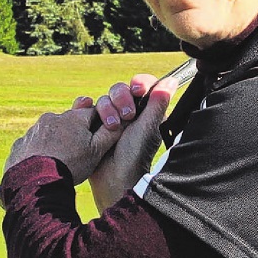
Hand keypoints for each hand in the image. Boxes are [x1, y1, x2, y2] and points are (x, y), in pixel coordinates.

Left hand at [3, 97, 120, 186]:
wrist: (36, 183)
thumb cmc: (71, 166)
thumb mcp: (97, 151)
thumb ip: (110, 134)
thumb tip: (122, 120)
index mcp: (73, 118)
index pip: (92, 113)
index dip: (100, 123)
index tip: (102, 134)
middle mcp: (52, 118)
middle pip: (69, 122)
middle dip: (75, 132)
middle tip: (80, 152)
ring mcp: (34, 131)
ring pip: (50, 133)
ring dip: (56, 142)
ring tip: (61, 162)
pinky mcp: (20, 144)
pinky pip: (33, 145)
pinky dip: (39, 152)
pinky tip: (43, 166)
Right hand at [88, 73, 175, 213]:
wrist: (112, 177)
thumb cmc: (135, 155)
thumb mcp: (148, 127)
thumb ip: (158, 103)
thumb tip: (172, 80)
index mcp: (145, 111)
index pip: (142, 86)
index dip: (139, 84)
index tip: (138, 90)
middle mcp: (127, 112)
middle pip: (120, 89)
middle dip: (122, 98)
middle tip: (127, 115)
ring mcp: (109, 118)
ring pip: (104, 98)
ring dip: (106, 109)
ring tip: (111, 127)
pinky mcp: (92, 124)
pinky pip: (85, 107)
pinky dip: (85, 107)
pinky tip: (90, 116)